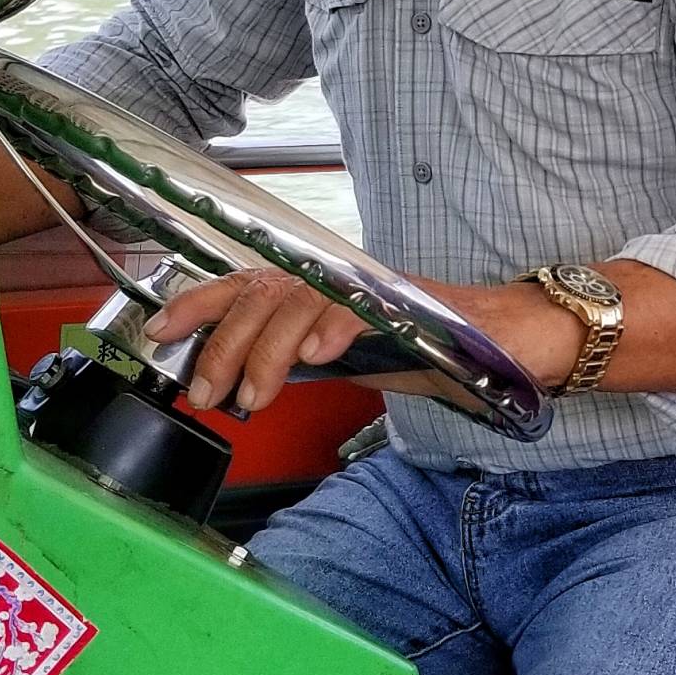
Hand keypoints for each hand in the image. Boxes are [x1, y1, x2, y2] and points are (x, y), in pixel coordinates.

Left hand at [145, 266, 583, 415]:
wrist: (517, 338)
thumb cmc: (438, 348)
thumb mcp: (354, 359)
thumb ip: (304, 359)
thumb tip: (246, 378)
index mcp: (324, 291)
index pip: (250, 284)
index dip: (201, 302)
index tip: (159, 330)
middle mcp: (343, 279)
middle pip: (264, 294)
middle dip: (223, 344)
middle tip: (204, 393)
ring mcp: (376, 286)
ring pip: (301, 301)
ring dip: (268, 350)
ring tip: (253, 395)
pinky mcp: (412, 300)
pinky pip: (362, 307)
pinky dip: (334, 328)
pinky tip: (316, 356)